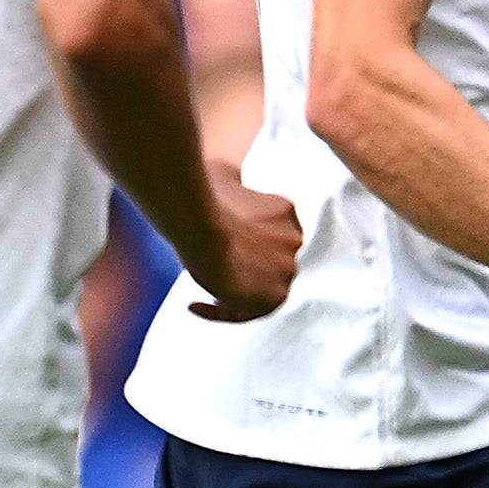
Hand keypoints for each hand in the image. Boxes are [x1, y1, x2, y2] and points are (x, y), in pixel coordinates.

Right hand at [185, 166, 302, 322]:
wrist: (201, 222)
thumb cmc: (205, 196)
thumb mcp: (224, 174)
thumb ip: (233, 179)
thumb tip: (227, 177)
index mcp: (288, 215)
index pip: (270, 238)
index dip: (242, 245)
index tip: (218, 244)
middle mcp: (295, 243)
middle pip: (265, 264)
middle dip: (239, 267)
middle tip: (210, 267)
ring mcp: (287, 271)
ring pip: (257, 290)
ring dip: (230, 291)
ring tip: (201, 285)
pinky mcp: (273, 298)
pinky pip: (245, 313)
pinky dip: (218, 311)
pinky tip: (193, 304)